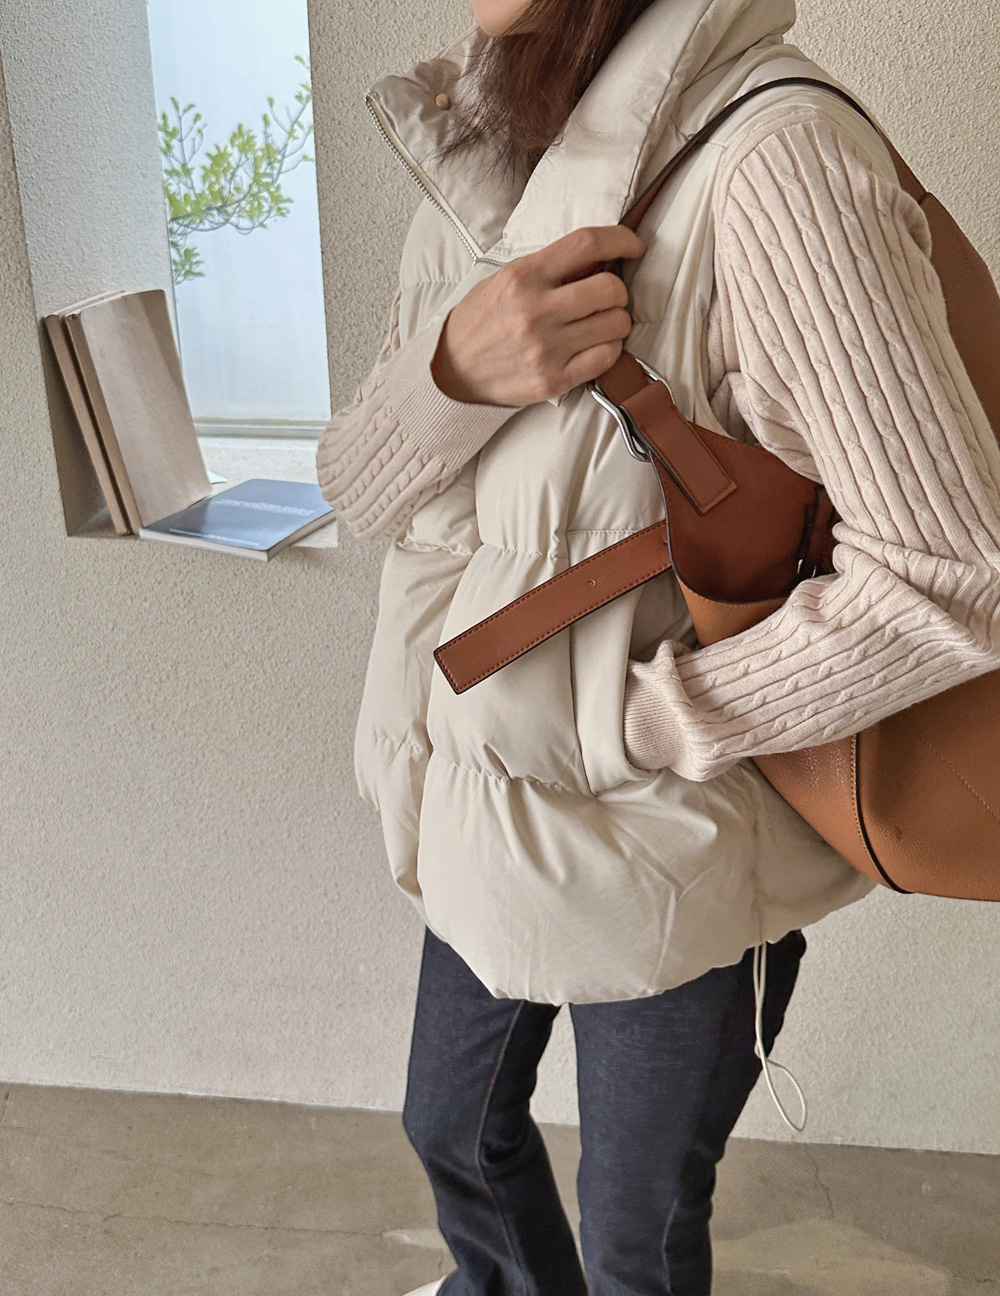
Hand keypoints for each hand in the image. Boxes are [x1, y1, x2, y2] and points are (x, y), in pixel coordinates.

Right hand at [430, 224, 645, 406]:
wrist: (451, 370)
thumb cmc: (482, 321)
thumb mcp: (506, 280)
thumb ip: (550, 268)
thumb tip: (601, 257)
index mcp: (523, 277)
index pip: (587, 244)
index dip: (621, 240)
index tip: (632, 246)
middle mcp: (535, 311)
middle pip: (611, 288)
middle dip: (617, 290)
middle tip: (607, 297)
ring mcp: (546, 349)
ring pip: (616, 324)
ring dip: (616, 321)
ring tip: (598, 323)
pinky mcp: (553, 380)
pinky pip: (607, 358)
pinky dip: (609, 349)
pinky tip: (594, 345)